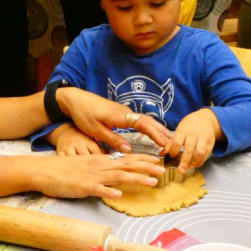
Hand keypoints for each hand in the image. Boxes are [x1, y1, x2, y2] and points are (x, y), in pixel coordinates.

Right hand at [34, 153, 164, 199]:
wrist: (43, 170)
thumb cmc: (63, 169)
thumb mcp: (86, 165)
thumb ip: (101, 169)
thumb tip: (114, 176)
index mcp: (101, 160)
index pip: (126, 158)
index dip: (143, 160)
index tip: (158, 161)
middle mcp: (99, 165)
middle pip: (127, 165)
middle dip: (146, 168)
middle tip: (163, 171)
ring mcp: (92, 176)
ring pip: (118, 176)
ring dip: (136, 179)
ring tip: (152, 182)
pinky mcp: (82, 186)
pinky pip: (97, 189)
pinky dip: (108, 192)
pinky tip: (119, 195)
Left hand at [56, 88, 171, 152]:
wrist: (75, 99)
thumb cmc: (84, 114)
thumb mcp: (96, 130)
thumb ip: (113, 140)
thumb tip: (129, 151)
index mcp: (121, 116)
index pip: (144, 125)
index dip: (156, 135)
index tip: (166, 144)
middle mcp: (126, 112)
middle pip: (149, 122)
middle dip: (162, 133)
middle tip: (174, 145)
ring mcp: (125, 112)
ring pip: (146, 121)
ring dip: (158, 130)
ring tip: (170, 140)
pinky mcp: (121, 114)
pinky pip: (140, 121)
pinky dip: (150, 127)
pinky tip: (154, 133)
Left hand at [163, 109, 222, 171]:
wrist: (206, 118)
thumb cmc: (189, 125)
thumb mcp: (179, 130)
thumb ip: (171, 143)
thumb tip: (161, 154)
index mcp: (183, 131)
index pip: (177, 142)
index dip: (174, 151)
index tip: (172, 156)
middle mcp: (193, 135)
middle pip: (189, 149)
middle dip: (184, 161)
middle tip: (180, 171)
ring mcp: (203, 138)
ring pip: (200, 152)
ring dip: (194, 162)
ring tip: (189, 168)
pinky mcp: (211, 142)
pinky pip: (207, 153)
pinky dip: (202, 161)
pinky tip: (196, 165)